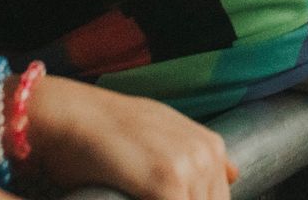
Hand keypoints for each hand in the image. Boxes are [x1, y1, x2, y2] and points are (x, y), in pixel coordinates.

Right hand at [22, 74, 234, 199]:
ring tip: (139, 196)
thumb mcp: (165, 130)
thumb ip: (198, 153)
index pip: (220, 199)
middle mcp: (207, 155)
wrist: (73, 116)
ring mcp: (190, 169)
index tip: (166, 197)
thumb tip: (234, 174)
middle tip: (147, 195)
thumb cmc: (109, 127)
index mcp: (211, 146)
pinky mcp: (168, 183)